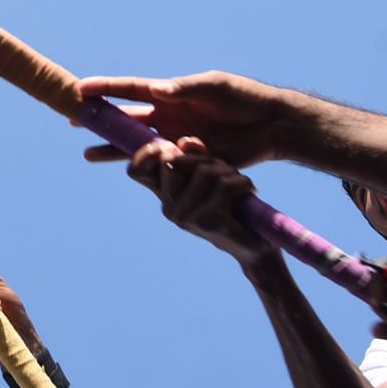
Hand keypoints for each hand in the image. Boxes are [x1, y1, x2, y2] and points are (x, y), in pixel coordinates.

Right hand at [80, 71, 288, 166]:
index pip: (130, 89)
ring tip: (89, 155)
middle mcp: (168, 116)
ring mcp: (176, 138)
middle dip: (100, 120)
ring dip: (114, 149)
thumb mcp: (215, 87)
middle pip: (126, 119)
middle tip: (72, 121)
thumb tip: (157, 89)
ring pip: (137, 145)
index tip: (80, 88)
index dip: (105, 88)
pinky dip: (151, 167)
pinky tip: (139, 169)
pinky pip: (163, 165)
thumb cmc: (245, 99)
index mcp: (170, 93)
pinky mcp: (189, 159)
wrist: (271, 125)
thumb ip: (185, 88)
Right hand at [125, 136, 275, 266]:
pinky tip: (249, 189)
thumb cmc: (230, 204)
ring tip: (237, 180)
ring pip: (204, 172)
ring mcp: (186, 217)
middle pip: (172, 161)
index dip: (147, 152)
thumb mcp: (210, 175)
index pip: (135, 170)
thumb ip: (195, 156)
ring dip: (228, 170)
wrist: (251, 245)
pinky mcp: (208, 222)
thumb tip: (185, 142)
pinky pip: (224, 186)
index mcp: (164, 194)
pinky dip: (242, 182)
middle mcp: (168, 207)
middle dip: (203, 157)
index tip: (172, 147)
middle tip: (220, 168)